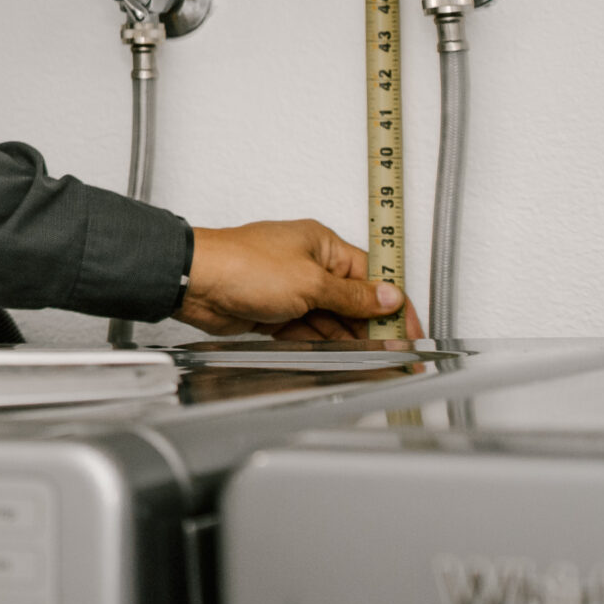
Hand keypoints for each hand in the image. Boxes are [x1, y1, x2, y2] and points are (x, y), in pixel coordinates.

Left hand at [176, 219, 422, 340]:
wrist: (194, 283)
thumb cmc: (241, 265)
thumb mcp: (310, 282)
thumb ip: (352, 295)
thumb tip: (388, 296)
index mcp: (322, 245)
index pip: (372, 275)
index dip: (394, 304)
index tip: (410, 330)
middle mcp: (308, 265)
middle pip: (354, 299)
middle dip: (373, 326)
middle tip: (393, 352)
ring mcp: (291, 288)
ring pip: (332, 318)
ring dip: (349, 337)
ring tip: (370, 359)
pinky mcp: (275, 311)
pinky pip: (309, 329)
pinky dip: (323, 341)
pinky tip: (337, 355)